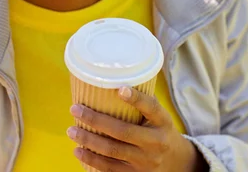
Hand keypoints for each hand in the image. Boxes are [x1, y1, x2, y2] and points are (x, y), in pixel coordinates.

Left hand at [67, 86, 203, 170]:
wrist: (175, 163)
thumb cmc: (159, 132)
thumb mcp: (159, 118)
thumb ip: (142, 105)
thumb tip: (111, 84)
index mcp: (163, 123)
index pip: (152, 108)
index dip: (136, 99)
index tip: (120, 89)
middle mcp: (155, 143)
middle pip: (123, 132)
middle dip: (96, 120)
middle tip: (75, 109)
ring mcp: (145, 162)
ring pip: (113, 151)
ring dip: (88, 141)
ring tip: (72, 131)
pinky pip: (110, 169)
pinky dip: (92, 160)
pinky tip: (79, 151)